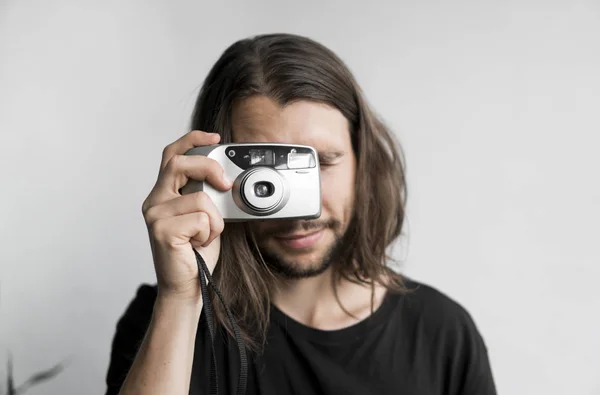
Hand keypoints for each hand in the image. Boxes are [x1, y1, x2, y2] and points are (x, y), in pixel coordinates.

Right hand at [141, 131, 232, 300]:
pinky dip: (210, 232)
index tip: (214, 138)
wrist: (187, 288)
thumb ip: (206, 195)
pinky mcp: (162, 230)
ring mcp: (155, 215)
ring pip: (199, 197)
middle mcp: (154, 201)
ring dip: (214, 220)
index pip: (172, 155)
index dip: (192, 139)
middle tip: (226, 185)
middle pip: (180, 163)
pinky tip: (198, 245)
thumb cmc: (196, 254)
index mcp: (163, 194)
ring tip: (205, 236)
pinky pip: (201, 218)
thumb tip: (225, 179)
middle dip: (209, 167)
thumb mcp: (204, 216)